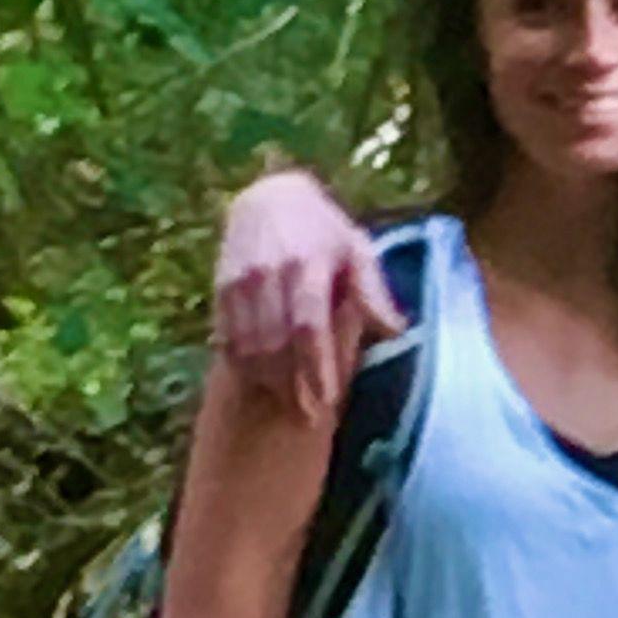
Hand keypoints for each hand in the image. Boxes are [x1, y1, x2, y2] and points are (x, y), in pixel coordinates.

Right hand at [216, 170, 396, 425]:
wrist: (268, 197)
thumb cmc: (324, 230)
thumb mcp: (358, 249)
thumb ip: (372, 292)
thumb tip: (396, 331)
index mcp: (308, 266)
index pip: (309, 325)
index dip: (316, 367)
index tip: (326, 402)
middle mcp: (269, 275)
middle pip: (276, 344)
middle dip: (291, 387)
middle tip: (307, 420)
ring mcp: (240, 282)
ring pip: (249, 345)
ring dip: (266, 383)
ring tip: (285, 407)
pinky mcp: (220, 289)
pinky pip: (228, 336)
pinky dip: (242, 365)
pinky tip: (258, 384)